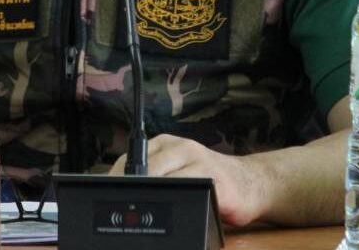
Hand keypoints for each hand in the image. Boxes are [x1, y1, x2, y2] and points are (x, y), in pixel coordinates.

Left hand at [110, 134, 270, 225]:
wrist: (251, 182)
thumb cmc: (209, 179)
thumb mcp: (177, 170)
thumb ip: (153, 177)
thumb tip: (118, 195)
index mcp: (167, 144)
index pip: (132, 159)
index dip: (116, 180)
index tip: (106, 197)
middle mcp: (182, 147)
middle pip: (146, 167)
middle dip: (130, 190)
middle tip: (121, 210)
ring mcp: (199, 162)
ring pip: (164, 178)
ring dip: (150, 197)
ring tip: (140, 214)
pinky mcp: (215, 181)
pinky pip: (189, 190)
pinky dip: (176, 203)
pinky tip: (169, 214)